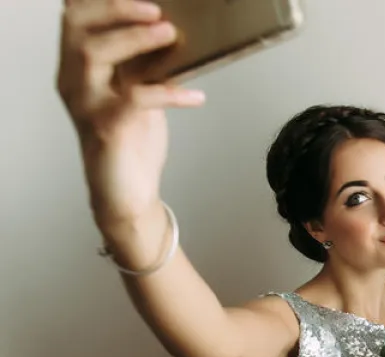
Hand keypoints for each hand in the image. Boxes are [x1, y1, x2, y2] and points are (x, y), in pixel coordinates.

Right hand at [57, 1, 204, 224]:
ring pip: (93, 54)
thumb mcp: (135, 93)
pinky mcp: (107, 128)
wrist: (126, 194)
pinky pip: (135, 99)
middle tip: (157, 10)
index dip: (99, 1)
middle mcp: (73, 82)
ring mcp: (86, 104)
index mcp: (78, 69)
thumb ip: (141, 65)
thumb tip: (169, 31)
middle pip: (77, 28)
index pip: (74, 19)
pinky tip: (196, 95)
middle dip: (116, 10)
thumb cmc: (132, 141)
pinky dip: (169, 92)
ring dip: (134, 39)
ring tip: (170, 34)